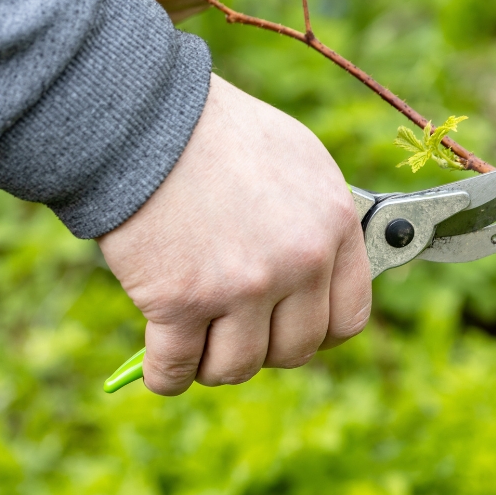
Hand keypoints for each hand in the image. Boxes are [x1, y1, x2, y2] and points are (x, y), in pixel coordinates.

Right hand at [98, 74, 371, 394]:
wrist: (147, 118)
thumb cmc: (220, 134)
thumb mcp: (300, 164)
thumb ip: (319, 223)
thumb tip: (322, 273)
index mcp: (334, 227)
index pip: (349, 317)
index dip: (319, 333)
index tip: (292, 330)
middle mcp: (300, 262)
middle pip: (295, 350)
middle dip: (264, 349)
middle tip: (235, 331)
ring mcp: (244, 286)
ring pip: (238, 368)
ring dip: (215, 365)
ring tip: (196, 343)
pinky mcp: (183, 301)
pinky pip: (178, 370)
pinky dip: (167, 376)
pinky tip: (162, 366)